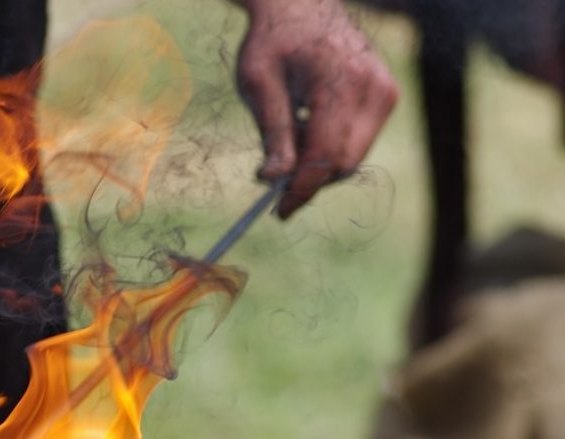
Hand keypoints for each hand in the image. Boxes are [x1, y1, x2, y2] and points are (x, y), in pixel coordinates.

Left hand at [235, 0, 398, 217]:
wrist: (302, 6)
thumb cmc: (273, 41)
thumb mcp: (258, 84)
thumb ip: (272, 132)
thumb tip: (274, 179)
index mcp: (340, 81)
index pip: (325, 155)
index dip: (302, 190)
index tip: (279, 211)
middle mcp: (373, 88)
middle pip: (343, 162)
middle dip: (309, 180)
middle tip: (276, 181)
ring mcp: (386, 91)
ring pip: (353, 157)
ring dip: (318, 164)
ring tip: (290, 138)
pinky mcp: (387, 96)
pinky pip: (359, 142)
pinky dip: (332, 148)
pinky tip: (308, 126)